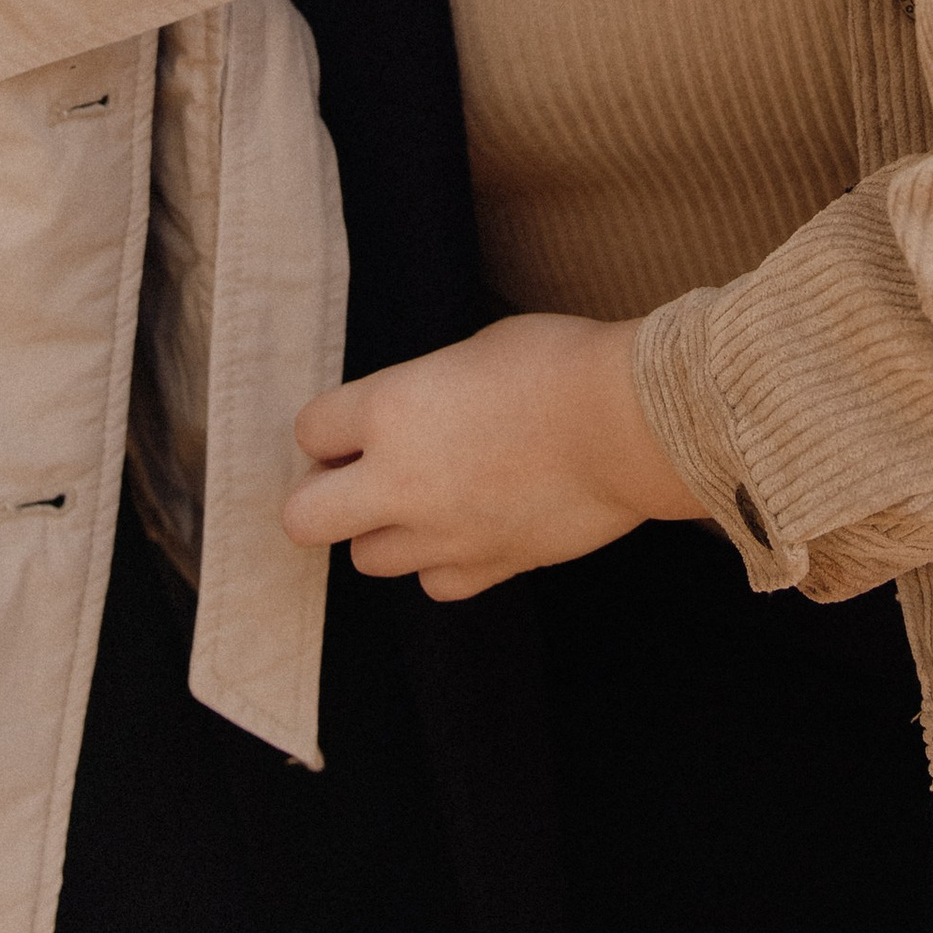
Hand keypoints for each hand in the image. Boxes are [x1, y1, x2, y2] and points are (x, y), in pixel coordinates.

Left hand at [285, 315, 695, 601]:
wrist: (628, 423)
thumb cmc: (559, 364)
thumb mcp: (473, 349)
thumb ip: (425, 391)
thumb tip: (415, 413)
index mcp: (389, 409)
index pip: (310, 429)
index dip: (330, 427)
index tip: (354, 425)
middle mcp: (399, 480)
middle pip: (304, 519)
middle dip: (321, 497)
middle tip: (358, 477)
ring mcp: (442, 533)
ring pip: (368, 560)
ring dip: (385, 531)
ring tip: (425, 500)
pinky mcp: (489, 567)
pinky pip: (435, 583)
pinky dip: (443, 561)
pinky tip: (471, 528)